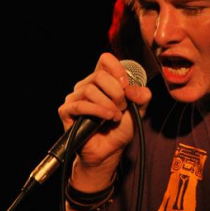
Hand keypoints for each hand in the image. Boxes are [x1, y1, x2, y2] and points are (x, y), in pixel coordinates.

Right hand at [59, 52, 150, 174]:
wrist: (110, 150)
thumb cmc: (120, 128)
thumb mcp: (139, 110)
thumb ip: (143, 96)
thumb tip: (132, 88)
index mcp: (102, 80)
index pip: (105, 59)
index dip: (117, 69)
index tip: (126, 86)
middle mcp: (87, 85)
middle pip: (100, 75)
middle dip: (116, 93)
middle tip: (122, 107)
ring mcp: (75, 98)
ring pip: (90, 90)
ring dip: (108, 105)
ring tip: (115, 117)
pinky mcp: (66, 111)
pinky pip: (79, 105)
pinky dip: (97, 111)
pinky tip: (107, 118)